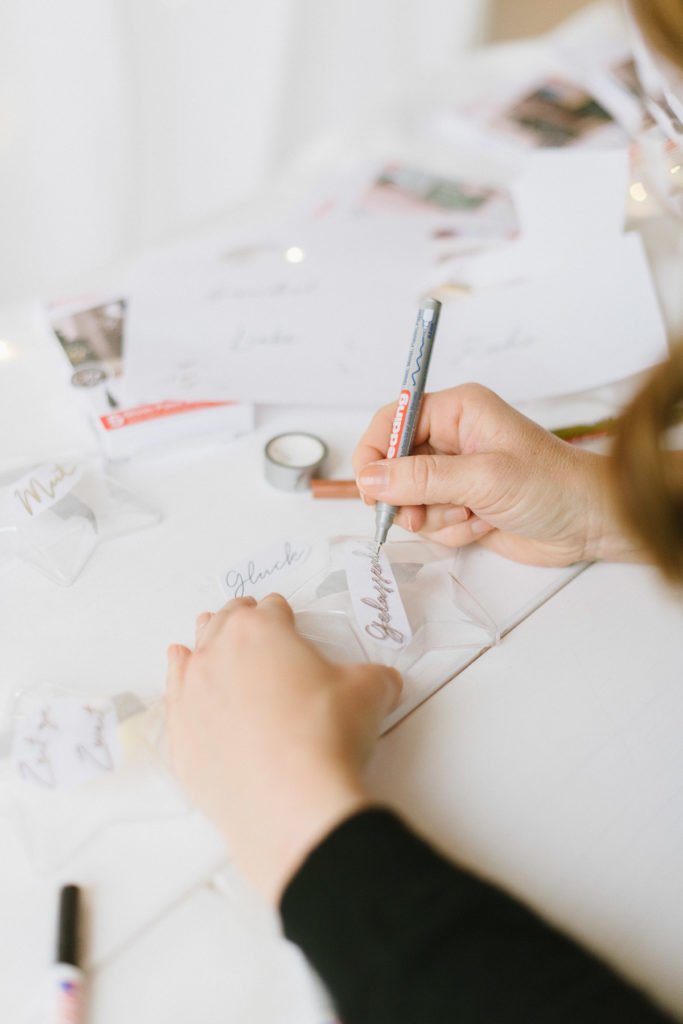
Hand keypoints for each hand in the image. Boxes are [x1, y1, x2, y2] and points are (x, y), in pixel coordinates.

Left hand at [166, 594, 401, 903]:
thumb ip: (374, 677)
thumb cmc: (324, 738)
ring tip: (208, 631)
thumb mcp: (370, 693)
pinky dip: (178, 677)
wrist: (289, 802)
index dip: (282, 615)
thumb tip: (383, 681)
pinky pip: (174, 693)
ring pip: (195, 652)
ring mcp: (194, 694)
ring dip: (204, 640)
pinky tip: (179, 666)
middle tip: (250, 620)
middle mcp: (219, 654)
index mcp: (261, 630)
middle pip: (226, 623)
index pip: (271, 610)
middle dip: (240, 619)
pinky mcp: (181, 734)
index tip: (285, 620)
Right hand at [354, 384, 642, 566]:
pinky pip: (430, 522)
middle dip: (408, 496)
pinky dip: (451, 531)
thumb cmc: (552, 486)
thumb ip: (422, 478)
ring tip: (473, 515)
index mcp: (458, 410)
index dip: (374, 452)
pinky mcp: (461, 504)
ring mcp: (455, 474)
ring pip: (409, 500)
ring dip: (436, 517)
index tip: (369, 487)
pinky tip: (484, 525)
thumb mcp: (483, 477)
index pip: (393, 421)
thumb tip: (370, 478)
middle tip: (424, 514)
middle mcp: (451, 438)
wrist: (590, 524)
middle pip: (394, 465)